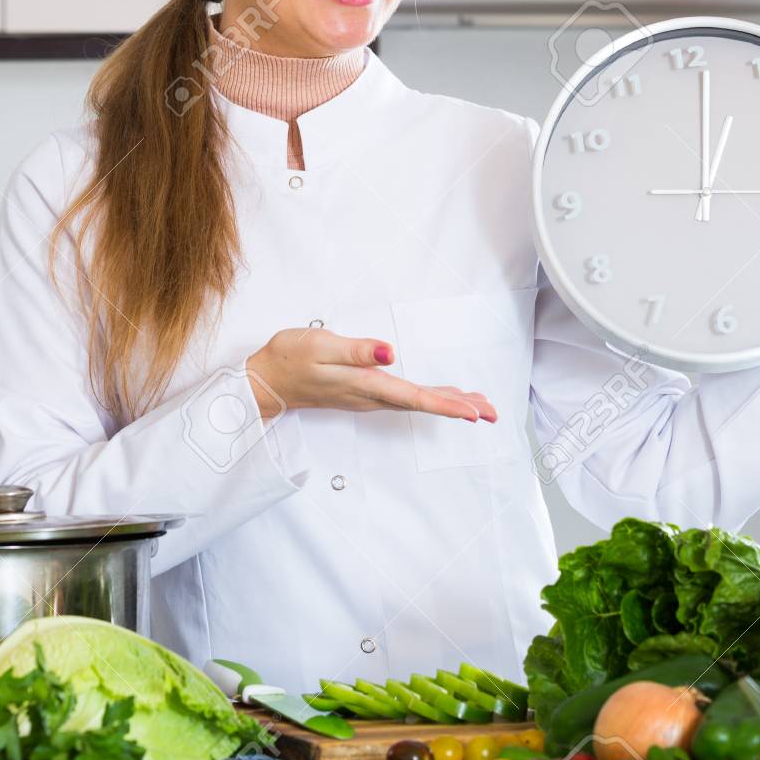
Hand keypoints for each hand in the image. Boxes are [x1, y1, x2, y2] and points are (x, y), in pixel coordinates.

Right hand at [245, 327, 496, 424]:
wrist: (265, 380)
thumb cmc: (290, 358)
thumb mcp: (320, 346)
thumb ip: (356, 351)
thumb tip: (390, 353)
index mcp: (365, 385)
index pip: (413, 397)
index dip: (445, 404)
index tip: (474, 413)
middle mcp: (371, 396)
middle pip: (423, 404)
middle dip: (459, 407)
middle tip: (493, 412)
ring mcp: (368, 397)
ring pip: (417, 403)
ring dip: (448, 403)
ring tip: (480, 405)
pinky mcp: (364, 392)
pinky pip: (406, 399)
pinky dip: (430, 398)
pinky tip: (441, 396)